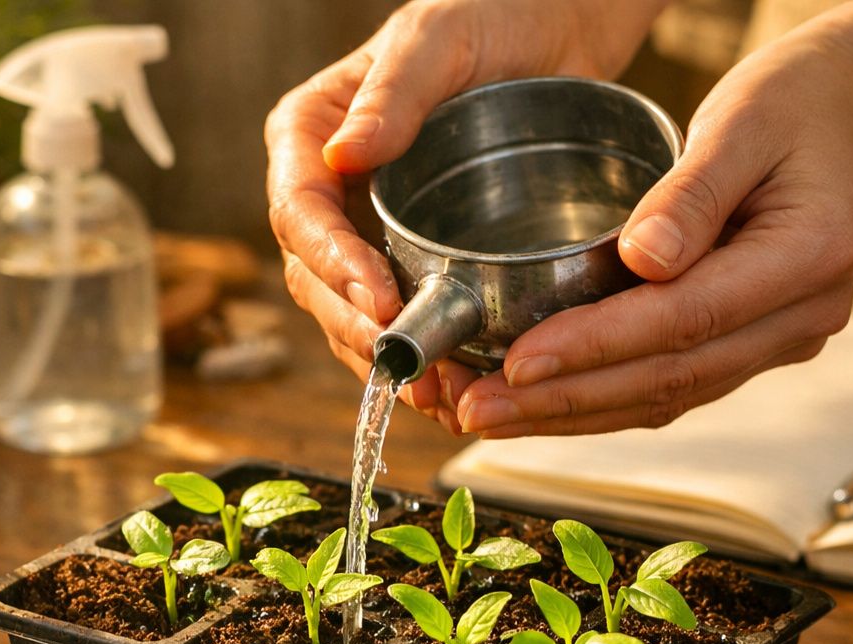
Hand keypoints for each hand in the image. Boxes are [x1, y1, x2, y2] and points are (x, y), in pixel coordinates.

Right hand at [264, 0, 664, 432]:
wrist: (555, 28)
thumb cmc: (489, 12)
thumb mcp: (438, 39)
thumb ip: (393, 92)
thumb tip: (342, 156)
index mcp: (308, 136)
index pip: (298, 213)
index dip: (332, 266)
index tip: (379, 300)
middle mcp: (328, 193)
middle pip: (318, 280)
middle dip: (358, 330)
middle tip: (406, 368)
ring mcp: (367, 232)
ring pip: (354, 314)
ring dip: (389, 361)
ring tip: (437, 397)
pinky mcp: (412, 259)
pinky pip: (402, 319)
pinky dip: (425, 358)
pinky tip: (458, 387)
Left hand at [455, 24, 852, 436]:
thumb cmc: (798, 102)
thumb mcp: (744, 119)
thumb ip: (693, 193)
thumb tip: (641, 258)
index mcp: (808, 258)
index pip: (683, 319)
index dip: (595, 347)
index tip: (520, 362)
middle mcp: (801, 316)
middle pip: (668, 378)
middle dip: (564, 401)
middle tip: (478, 409)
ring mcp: (779, 339)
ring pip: (665, 396)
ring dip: (572, 414)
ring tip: (490, 415)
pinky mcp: (750, 345)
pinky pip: (671, 386)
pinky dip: (601, 399)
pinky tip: (539, 405)